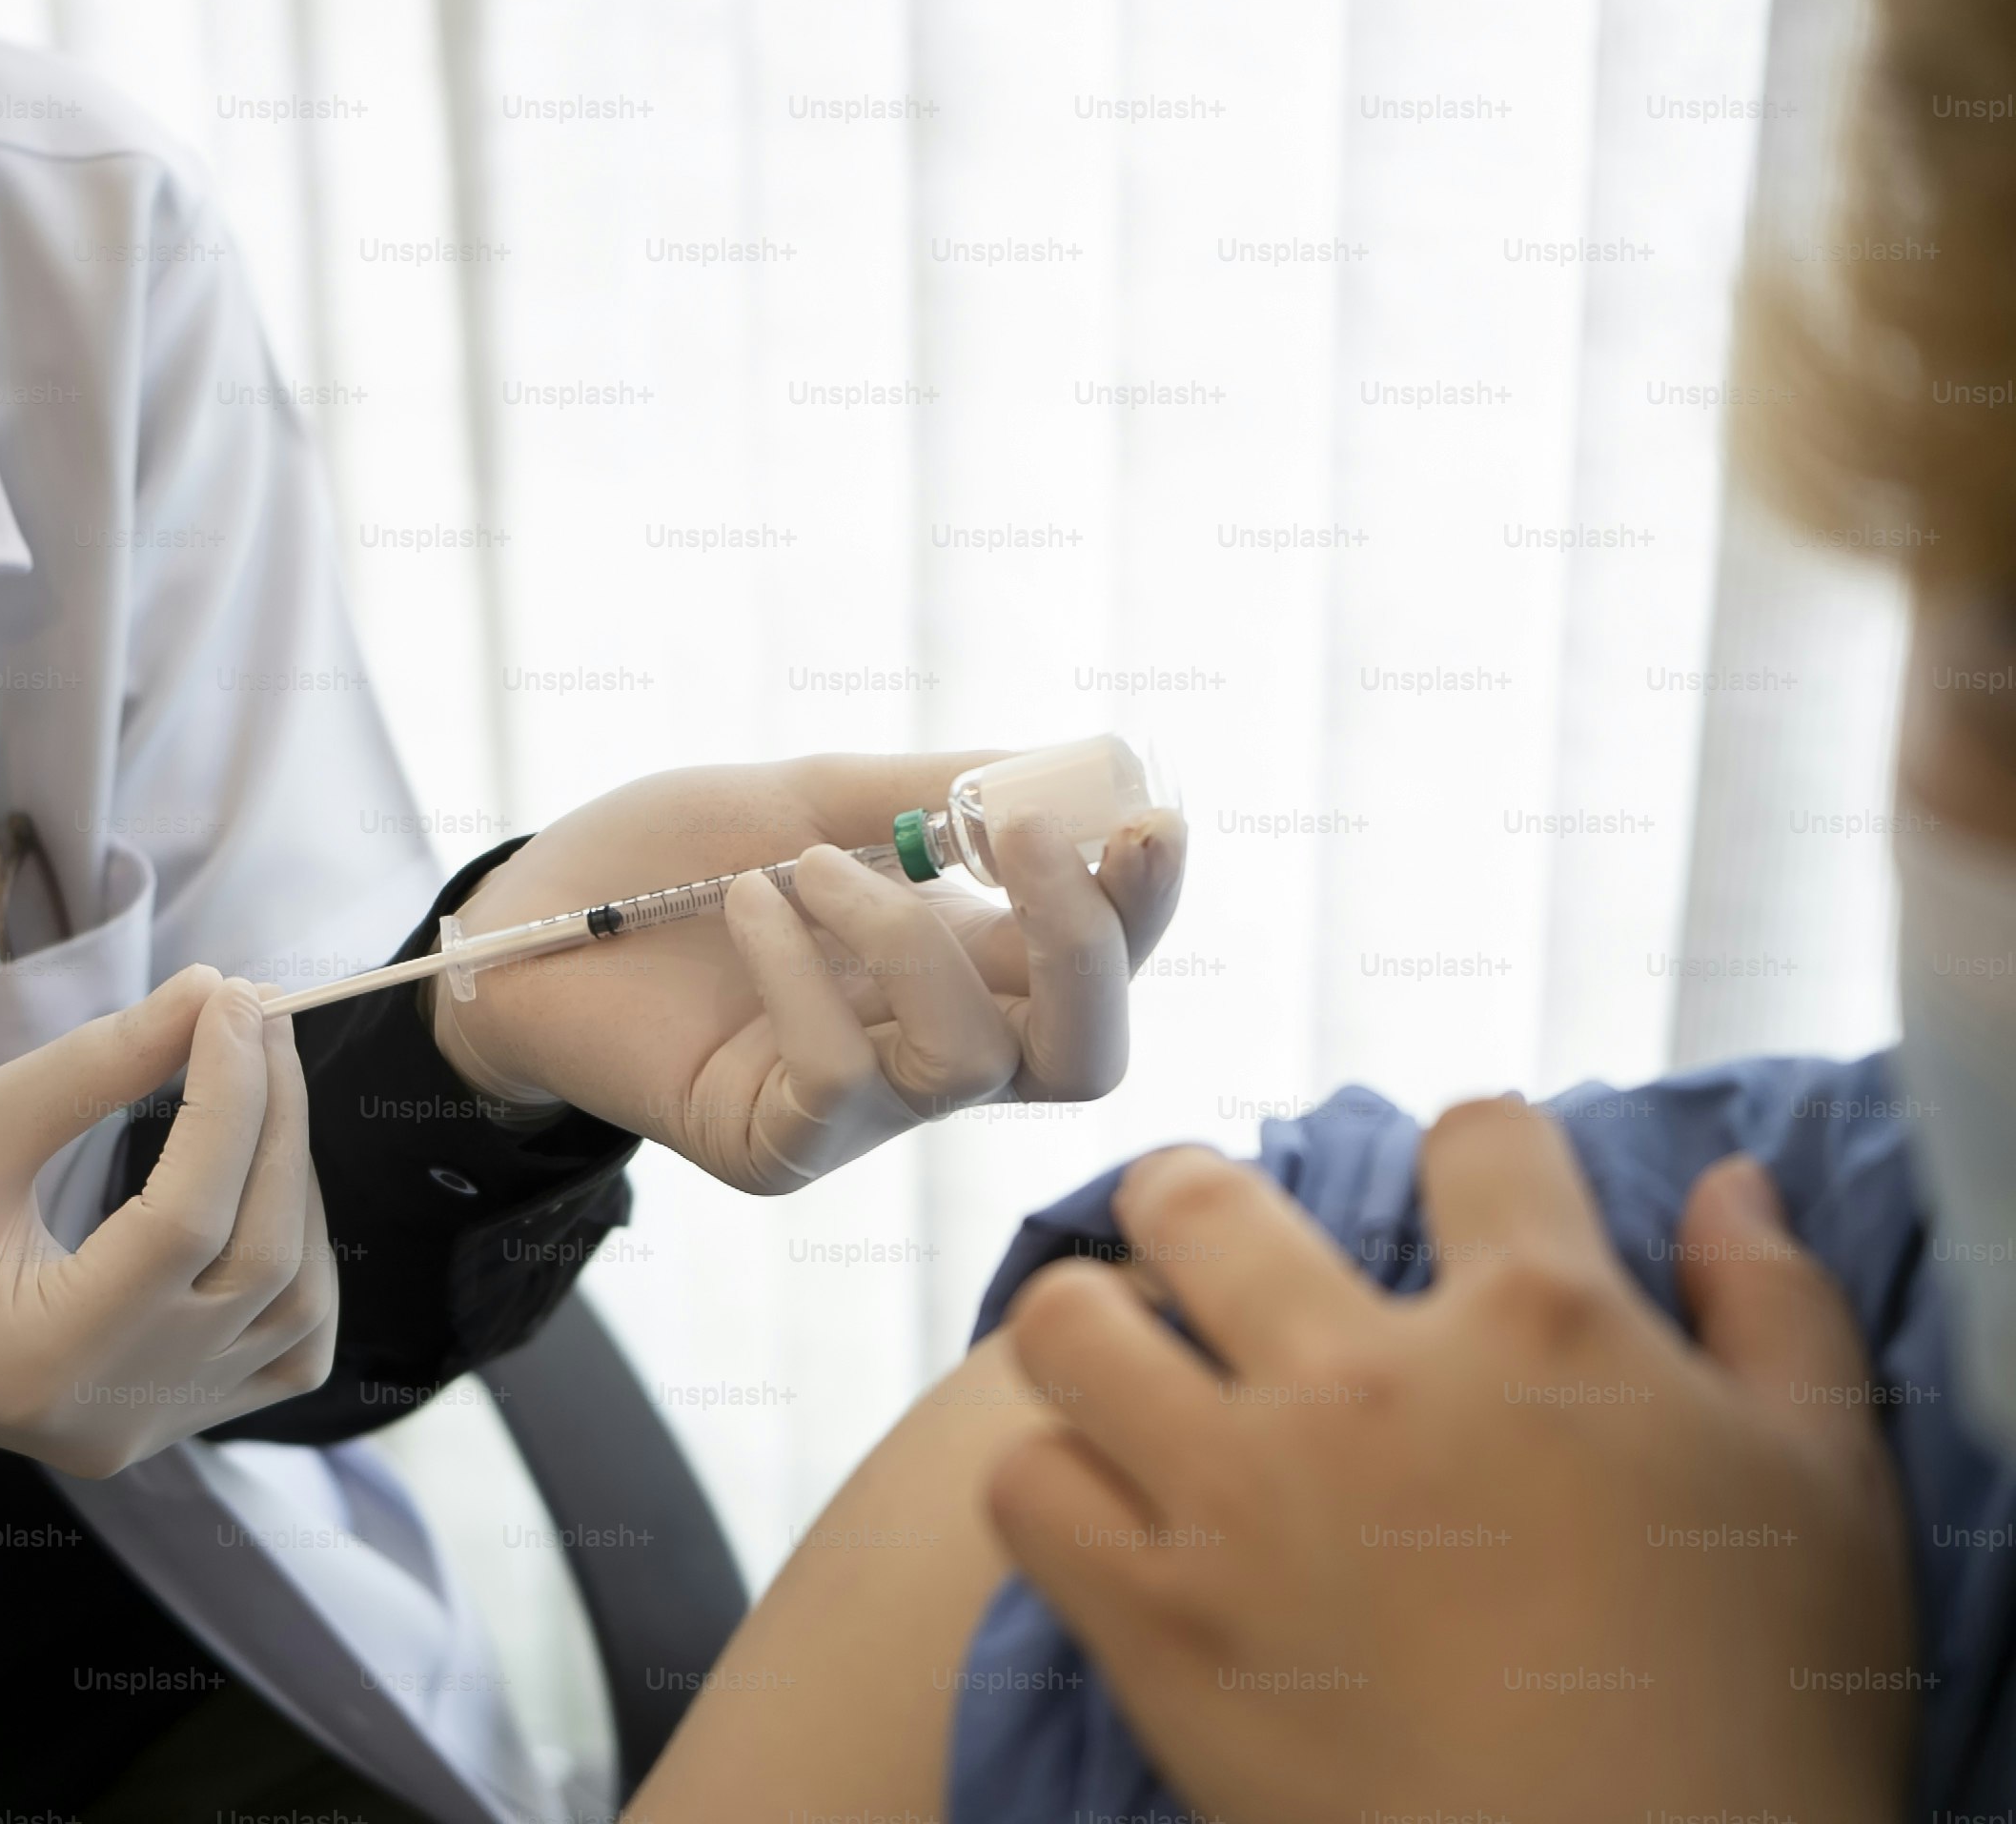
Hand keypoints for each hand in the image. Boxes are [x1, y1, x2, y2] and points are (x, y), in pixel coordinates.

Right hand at [0, 968, 336, 1478]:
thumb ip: (98, 1065)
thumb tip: (213, 992)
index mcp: (42, 1358)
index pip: (187, 1216)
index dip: (230, 1093)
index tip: (232, 996)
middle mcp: (115, 1413)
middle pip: (260, 1260)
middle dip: (275, 1122)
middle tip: (255, 1018)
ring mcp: (149, 1431)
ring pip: (294, 1307)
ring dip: (294, 1188)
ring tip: (257, 1090)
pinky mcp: (168, 1425)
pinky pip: (285, 1350)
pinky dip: (298, 1263)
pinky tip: (264, 1190)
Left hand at [430, 752, 1186, 1192]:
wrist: (525, 918)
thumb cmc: (665, 859)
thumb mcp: (809, 798)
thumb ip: (937, 795)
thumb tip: (1078, 770)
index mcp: (964, 961)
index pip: (1100, 962)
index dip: (1142, 906)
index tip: (1150, 821)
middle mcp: (930, 1048)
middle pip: (1083, 1054)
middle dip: (1086, 949)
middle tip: (1035, 843)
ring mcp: (858, 1112)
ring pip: (973, 1062)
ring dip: (906, 937)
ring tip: (806, 866)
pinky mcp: (776, 1148)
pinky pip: (841, 1077)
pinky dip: (803, 971)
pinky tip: (745, 906)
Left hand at [984, 1101, 1911, 1823]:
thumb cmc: (1762, 1714)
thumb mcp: (1828, 1489)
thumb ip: (1777, 1311)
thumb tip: (1727, 1187)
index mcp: (1539, 1324)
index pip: (1476, 1140)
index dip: (1481, 1155)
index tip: (1477, 1197)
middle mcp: (1360, 1379)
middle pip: (1199, 1199)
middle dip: (1197, 1201)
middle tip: (1212, 1247)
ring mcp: (1237, 1497)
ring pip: (1067, 1324)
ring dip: (1095, 1333)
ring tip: (1130, 1366)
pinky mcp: (1155, 1624)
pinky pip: (1027, 1491)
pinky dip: (1053, 1488)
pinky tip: (1109, 1510)